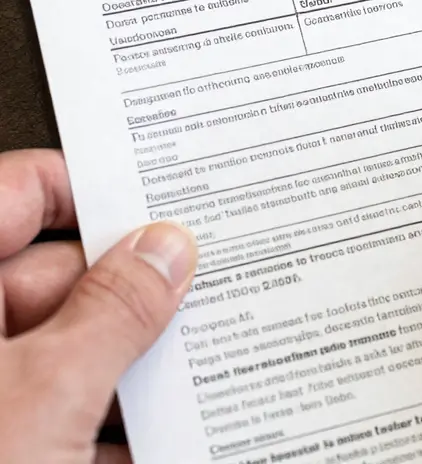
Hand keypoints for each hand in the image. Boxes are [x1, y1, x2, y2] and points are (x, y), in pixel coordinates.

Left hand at [0, 149, 196, 463]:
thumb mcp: (42, 400)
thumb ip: (115, 312)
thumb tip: (166, 248)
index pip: (20, 192)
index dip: (91, 190)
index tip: (158, 205)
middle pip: (51, 277)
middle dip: (129, 293)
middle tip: (194, 296)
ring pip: (61, 348)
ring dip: (124, 364)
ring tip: (186, 369)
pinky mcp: (0, 436)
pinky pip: (52, 404)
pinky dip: (99, 419)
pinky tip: (146, 439)